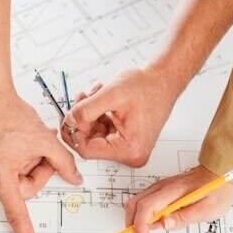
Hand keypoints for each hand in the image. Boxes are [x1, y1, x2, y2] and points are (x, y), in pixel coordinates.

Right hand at [0, 89, 81, 232]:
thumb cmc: (9, 113)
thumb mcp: (45, 140)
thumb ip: (64, 163)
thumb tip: (76, 179)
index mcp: (1, 177)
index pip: (18, 217)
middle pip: (23, 190)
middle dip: (36, 170)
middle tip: (40, 148)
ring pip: (13, 179)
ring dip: (24, 162)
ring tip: (23, 139)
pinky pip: (1, 170)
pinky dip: (11, 157)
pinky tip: (11, 138)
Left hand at [61, 64, 181, 166]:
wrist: (164, 79)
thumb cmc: (147, 86)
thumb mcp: (111, 94)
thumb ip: (86, 110)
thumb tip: (68, 121)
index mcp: (129, 149)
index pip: (87, 149)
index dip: (73, 131)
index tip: (68, 115)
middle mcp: (130, 154)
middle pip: (90, 142)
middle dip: (83, 118)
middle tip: (82, 98)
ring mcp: (129, 147)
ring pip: (95, 133)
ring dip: (89, 113)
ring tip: (96, 93)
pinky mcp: (126, 138)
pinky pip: (103, 129)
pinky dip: (98, 113)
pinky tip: (102, 98)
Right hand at [124, 165, 232, 232]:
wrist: (220, 173)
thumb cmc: (216, 191)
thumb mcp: (206, 209)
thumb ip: (184, 217)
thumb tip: (163, 225)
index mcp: (172, 191)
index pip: (147, 207)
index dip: (141, 225)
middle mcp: (161, 187)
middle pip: (134, 204)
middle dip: (132, 224)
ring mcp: (159, 187)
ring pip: (136, 202)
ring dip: (135, 219)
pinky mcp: (161, 190)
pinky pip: (143, 201)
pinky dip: (140, 214)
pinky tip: (150, 224)